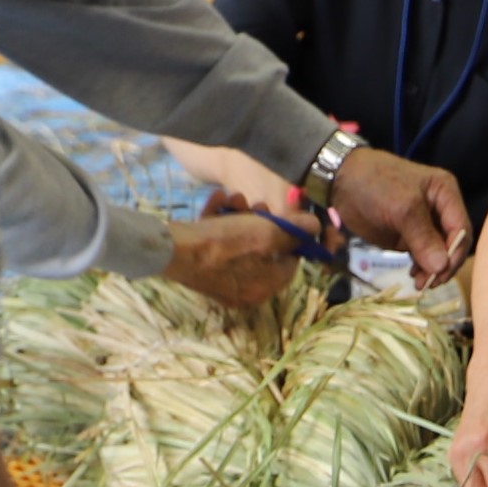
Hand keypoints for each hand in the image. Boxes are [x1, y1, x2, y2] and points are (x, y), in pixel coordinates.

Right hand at [161, 211, 304, 311]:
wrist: (173, 250)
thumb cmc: (226, 243)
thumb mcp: (268, 233)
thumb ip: (296, 230)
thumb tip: (314, 227)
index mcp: (264, 288)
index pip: (288, 261)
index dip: (288, 234)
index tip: (281, 215)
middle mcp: (244, 290)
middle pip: (262, 250)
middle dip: (260, 221)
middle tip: (255, 203)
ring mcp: (220, 280)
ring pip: (238, 242)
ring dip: (239, 215)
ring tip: (233, 196)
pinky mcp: (201, 268)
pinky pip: (217, 243)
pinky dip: (218, 220)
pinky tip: (216, 200)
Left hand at [326, 147, 473, 285]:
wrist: (341, 180)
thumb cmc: (375, 184)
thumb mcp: (402, 208)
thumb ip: (423, 237)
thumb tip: (441, 266)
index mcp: (445, 193)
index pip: (461, 228)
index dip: (455, 252)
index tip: (441, 272)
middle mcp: (440, 209)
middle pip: (453, 243)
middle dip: (444, 264)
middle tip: (429, 283)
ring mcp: (424, 224)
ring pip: (439, 253)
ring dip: (432, 270)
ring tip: (420, 283)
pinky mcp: (408, 236)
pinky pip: (422, 256)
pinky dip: (421, 268)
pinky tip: (413, 275)